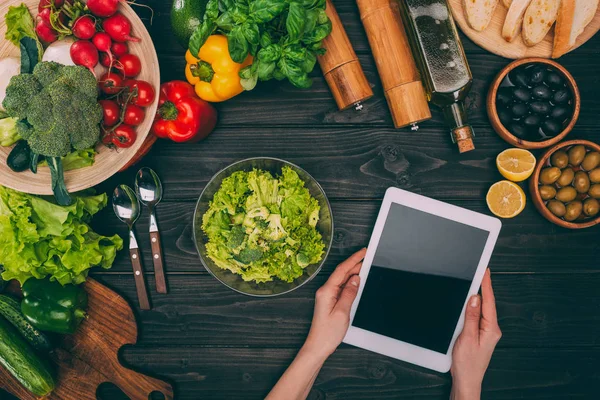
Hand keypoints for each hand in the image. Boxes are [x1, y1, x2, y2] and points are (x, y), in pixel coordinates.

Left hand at [303, 248, 366, 359]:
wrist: (318, 346)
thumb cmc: (327, 333)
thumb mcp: (342, 312)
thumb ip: (349, 293)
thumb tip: (356, 279)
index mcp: (326, 291)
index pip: (342, 270)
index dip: (353, 259)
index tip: (363, 252)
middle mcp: (325, 291)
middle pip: (342, 273)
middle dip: (355, 264)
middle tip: (368, 257)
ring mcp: (327, 296)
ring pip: (342, 280)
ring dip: (353, 273)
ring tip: (366, 267)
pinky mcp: (330, 301)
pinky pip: (341, 287)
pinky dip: (350, 283)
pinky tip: (357, 282)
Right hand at [451, 269, 501, 399]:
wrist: (466, 380)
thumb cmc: (467, 364)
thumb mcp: (467, 338)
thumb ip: (471, 317)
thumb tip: (474, 298)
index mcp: (491, 328)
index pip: (488, 301)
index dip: (486, 284)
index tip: (485, 271)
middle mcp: (491, 329)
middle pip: (486, 303)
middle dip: (482, 287)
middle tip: (478, 272)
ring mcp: (486, 332)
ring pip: (480, 309)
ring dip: (476, 297)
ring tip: (473, 284)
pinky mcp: (479, 335)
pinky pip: (476, 317)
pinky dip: (472, 308)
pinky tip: (467, 304)